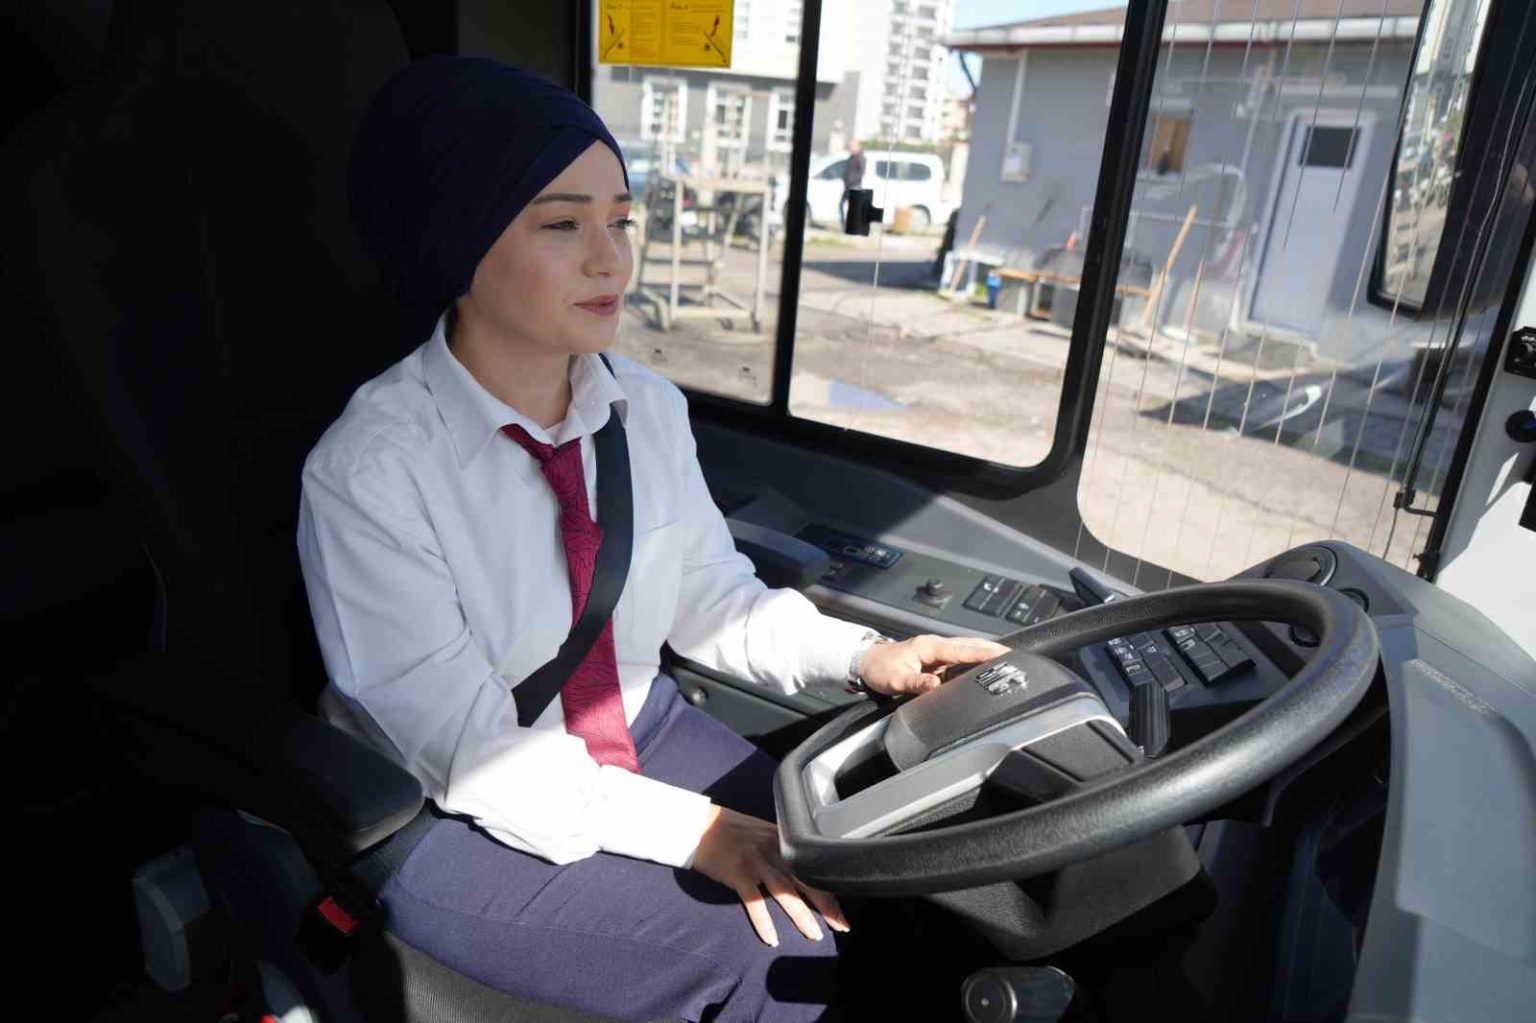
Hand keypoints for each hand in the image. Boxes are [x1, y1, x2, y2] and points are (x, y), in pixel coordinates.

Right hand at [691, 805, 849, 945]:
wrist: (698, 825)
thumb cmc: (729, 830)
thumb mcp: (762, 832)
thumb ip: (781, 848)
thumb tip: (799, 868)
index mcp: (782, 841)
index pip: (812, 867)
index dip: (829, 889)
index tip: (841, 909)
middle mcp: (773, 851)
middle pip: (806, 880)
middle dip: (826, 905)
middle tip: (841, 926)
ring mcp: (755, 863)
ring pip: (785, 893)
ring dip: (802, 916)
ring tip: (815, 935)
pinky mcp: (737, 874)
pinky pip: (754, 902)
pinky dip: (763, 922)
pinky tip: (772, 939)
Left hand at [858, 635, 1010, 696]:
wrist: (865, 661)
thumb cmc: (879, 668)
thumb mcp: (895, 679)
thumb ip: (916, 683)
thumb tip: (935, 686)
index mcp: (930, 647)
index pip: (963, 649)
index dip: (984, 652)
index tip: (1004, 654)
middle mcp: (936, 646)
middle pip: (970, 646)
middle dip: (992, 650)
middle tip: (1015, 656)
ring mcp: (937, 652)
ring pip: (966, 649)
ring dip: (985, 653)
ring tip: (1006, 660)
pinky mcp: (935, 659)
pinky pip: (959, 658)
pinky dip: (974, 659)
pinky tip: (983, 667)